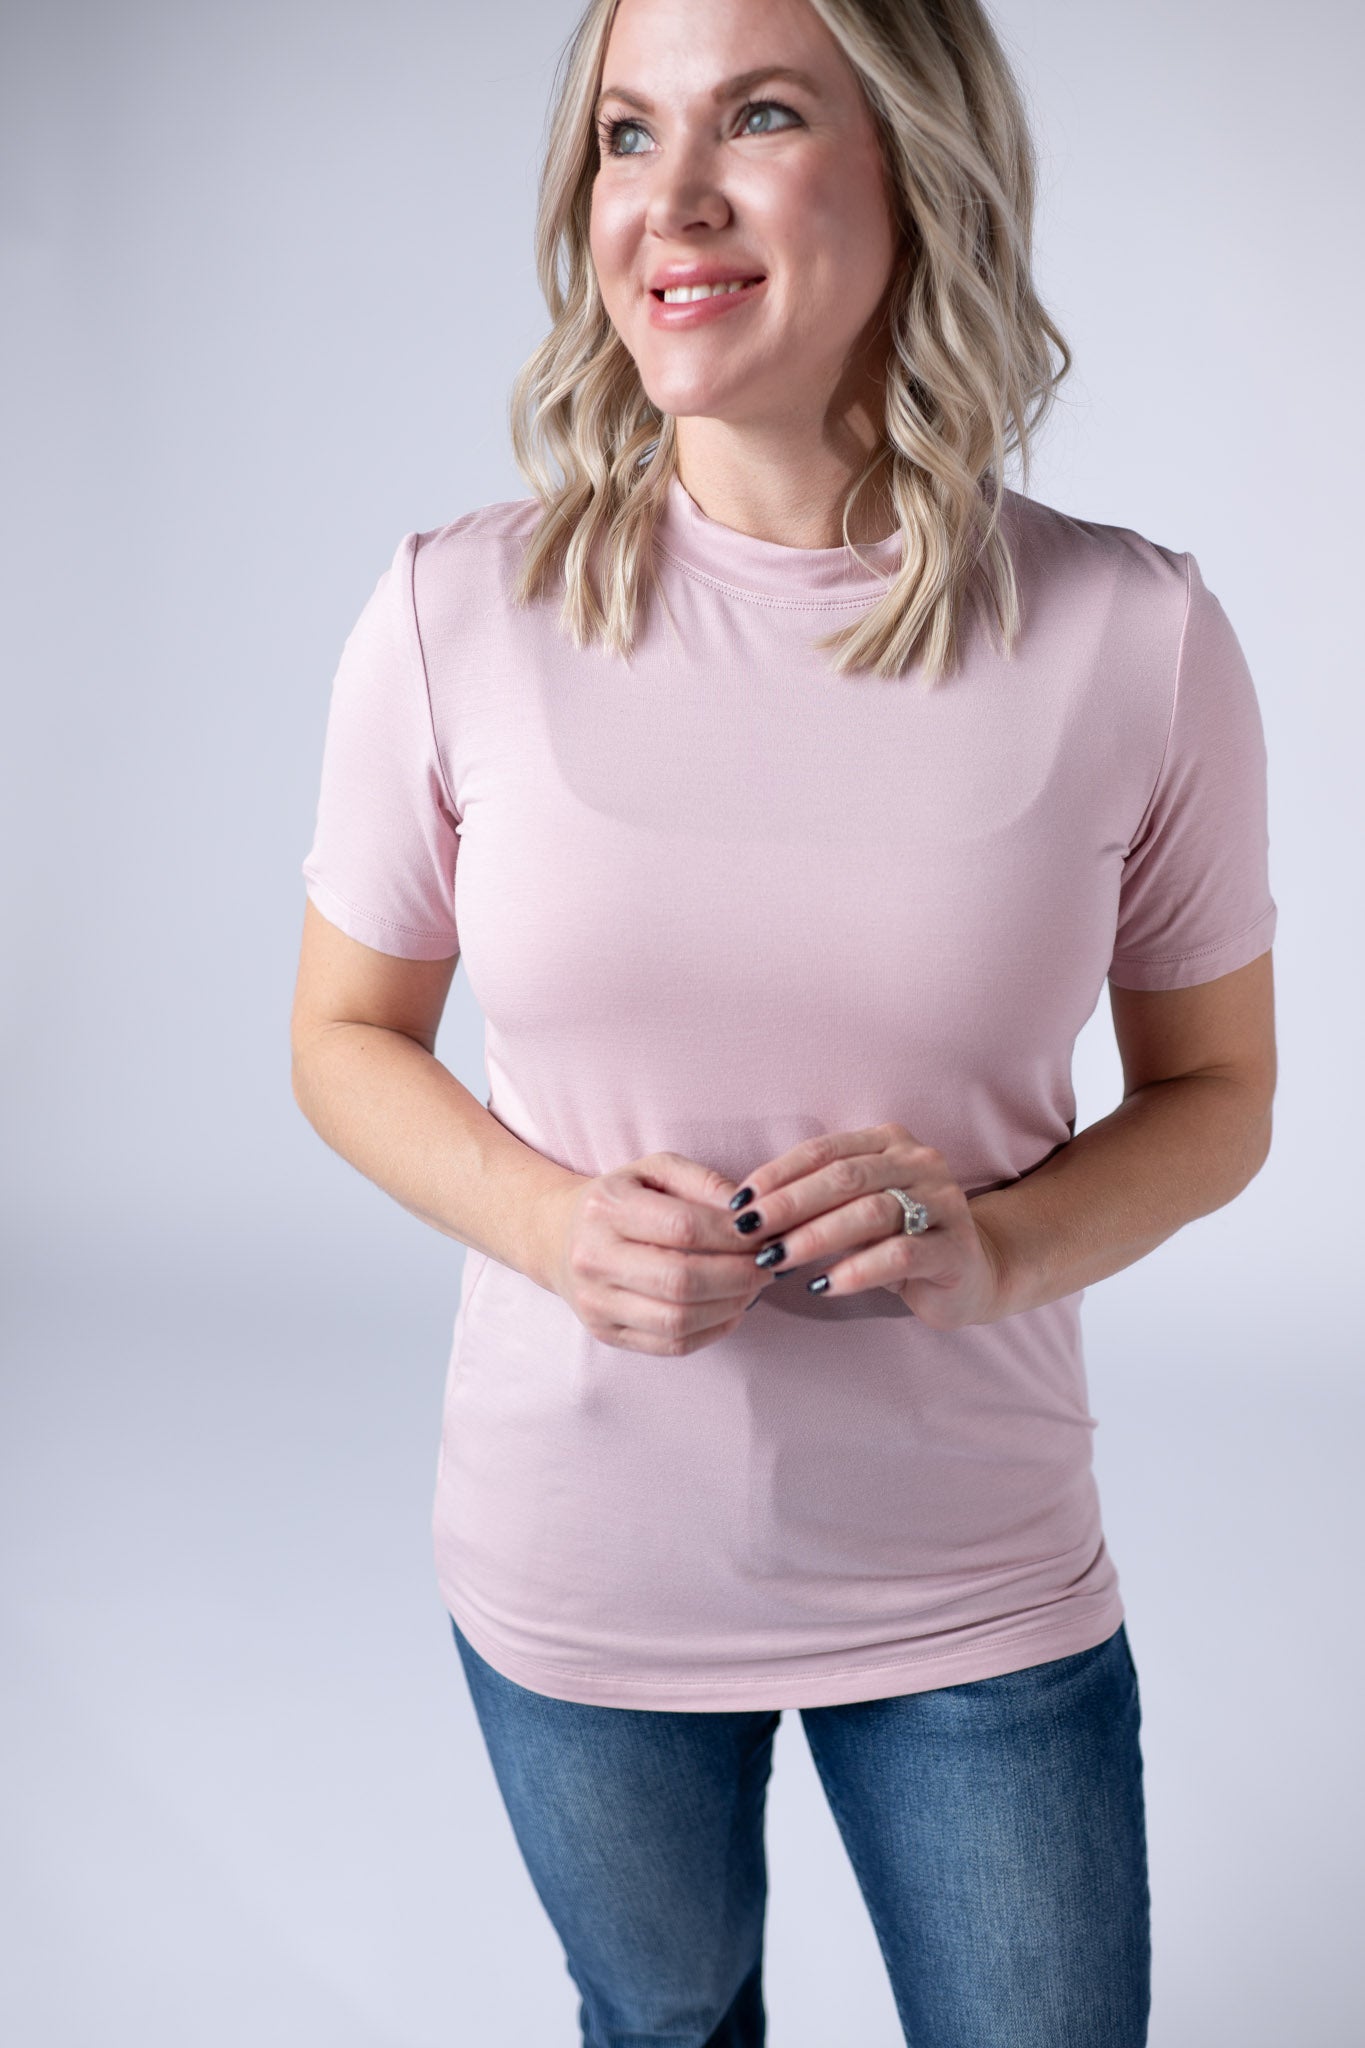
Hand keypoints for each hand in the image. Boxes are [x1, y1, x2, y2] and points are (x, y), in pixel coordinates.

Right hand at [544, 1152, 781, 1355]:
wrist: (560, 1236)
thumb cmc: (622, 1199)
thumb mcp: (656, 1170)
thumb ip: (704, 1183)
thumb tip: (749, 1215)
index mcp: (606, 1209)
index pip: (683, 1228)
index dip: (732, 1235)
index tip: (762, 1232)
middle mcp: (594, 1259)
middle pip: (682, 1281)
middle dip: (739, 1275)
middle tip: (768, 1264)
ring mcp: (596, 1303)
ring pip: (678, 1320)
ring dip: (731, 1306)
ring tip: (753, 1286)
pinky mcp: (606, 1334)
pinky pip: (672, 1345)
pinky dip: (713, 1330)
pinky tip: (731, 1308)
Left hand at [719, 1123, 1011, 1330]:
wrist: (969, 1274)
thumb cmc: (897, 1238)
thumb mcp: (856, 1209)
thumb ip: (816, 1200)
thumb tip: (748, 1211)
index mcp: (890, 1143)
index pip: (824, 1150)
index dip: (778, 1174)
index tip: (739, 1202)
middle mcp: (920, 1163)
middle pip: (845, 1177)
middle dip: (790, 1204)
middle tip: (749, 1231)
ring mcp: (944, 1203)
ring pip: (870, 1213)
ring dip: (815, 1237)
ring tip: (776, 1260)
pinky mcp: (955, 1248)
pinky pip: (899, 1255)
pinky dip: (855, 1270)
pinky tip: (822, 1286)